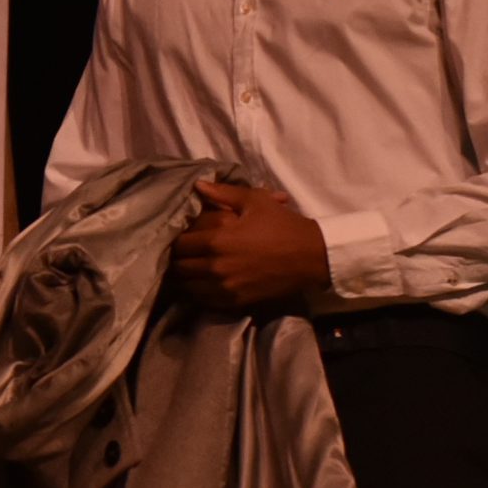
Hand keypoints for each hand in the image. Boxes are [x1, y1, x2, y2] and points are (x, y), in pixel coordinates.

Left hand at [168, 180, 329, 310]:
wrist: (312, 256)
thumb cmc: (283, 225)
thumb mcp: (255, 202)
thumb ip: (223, 193)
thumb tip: (197, 185)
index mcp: (216, 241)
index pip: (178, 245)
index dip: (174, 240)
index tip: (178, 236)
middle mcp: (215, 267)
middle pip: (179, 268)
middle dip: (176, 260)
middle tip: (180, 254)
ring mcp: (224, 288)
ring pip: (188, 287)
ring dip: (184, 278)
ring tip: (187, 269)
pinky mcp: (235, 302)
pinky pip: (204, 300)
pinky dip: (198, 292)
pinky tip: (201, 284)